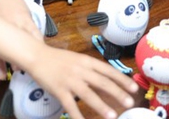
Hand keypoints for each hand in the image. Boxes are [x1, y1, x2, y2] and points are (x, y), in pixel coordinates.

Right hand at [0, 0, 41, 78]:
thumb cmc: (11, 1)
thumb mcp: (25, 12)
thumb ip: (30, 27)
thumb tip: (36, 43)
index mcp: (23, 21)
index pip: (33, 37)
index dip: (36, 49)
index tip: (39, 61)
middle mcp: (10, 27)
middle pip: (15, 47)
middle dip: (17, 60)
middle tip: (19, 70)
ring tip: (1, 76)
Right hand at [0, 4, 136, 118]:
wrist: (35, 55)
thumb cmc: (57, 59)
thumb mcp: (77, 60)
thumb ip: (90, 70)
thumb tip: (107, 81)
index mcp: (86, 61)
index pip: (108, 70)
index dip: (122, 79)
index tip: (133, 88)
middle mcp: (80, 70)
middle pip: (102, 82)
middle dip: (118, 93)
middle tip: (130, 102)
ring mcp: (69, 80)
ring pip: (89, 94)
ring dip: (102, 106)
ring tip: (113, 115)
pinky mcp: (59, 89)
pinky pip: (70, 105)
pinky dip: (77, 115)